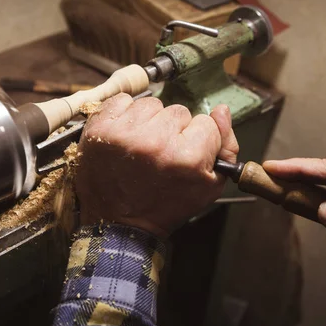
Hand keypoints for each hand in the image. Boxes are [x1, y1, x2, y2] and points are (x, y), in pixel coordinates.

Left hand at [74, 94, 238, 237]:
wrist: (118, 224)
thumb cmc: (165, 205)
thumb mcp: (208, 186)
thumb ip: (226, 146)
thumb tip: (221, 111)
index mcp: (185, 157)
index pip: (206, 123)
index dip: (198, 139)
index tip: (184, 155)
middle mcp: (154, 141)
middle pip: (178, 111)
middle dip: (174, 130)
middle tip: (161, 155)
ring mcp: (124, 133)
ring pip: (151, 105)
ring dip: (150, 121)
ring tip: (142, 147)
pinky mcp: (100, 128)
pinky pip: (122, 101)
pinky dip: (125, 114)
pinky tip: (125, 137)